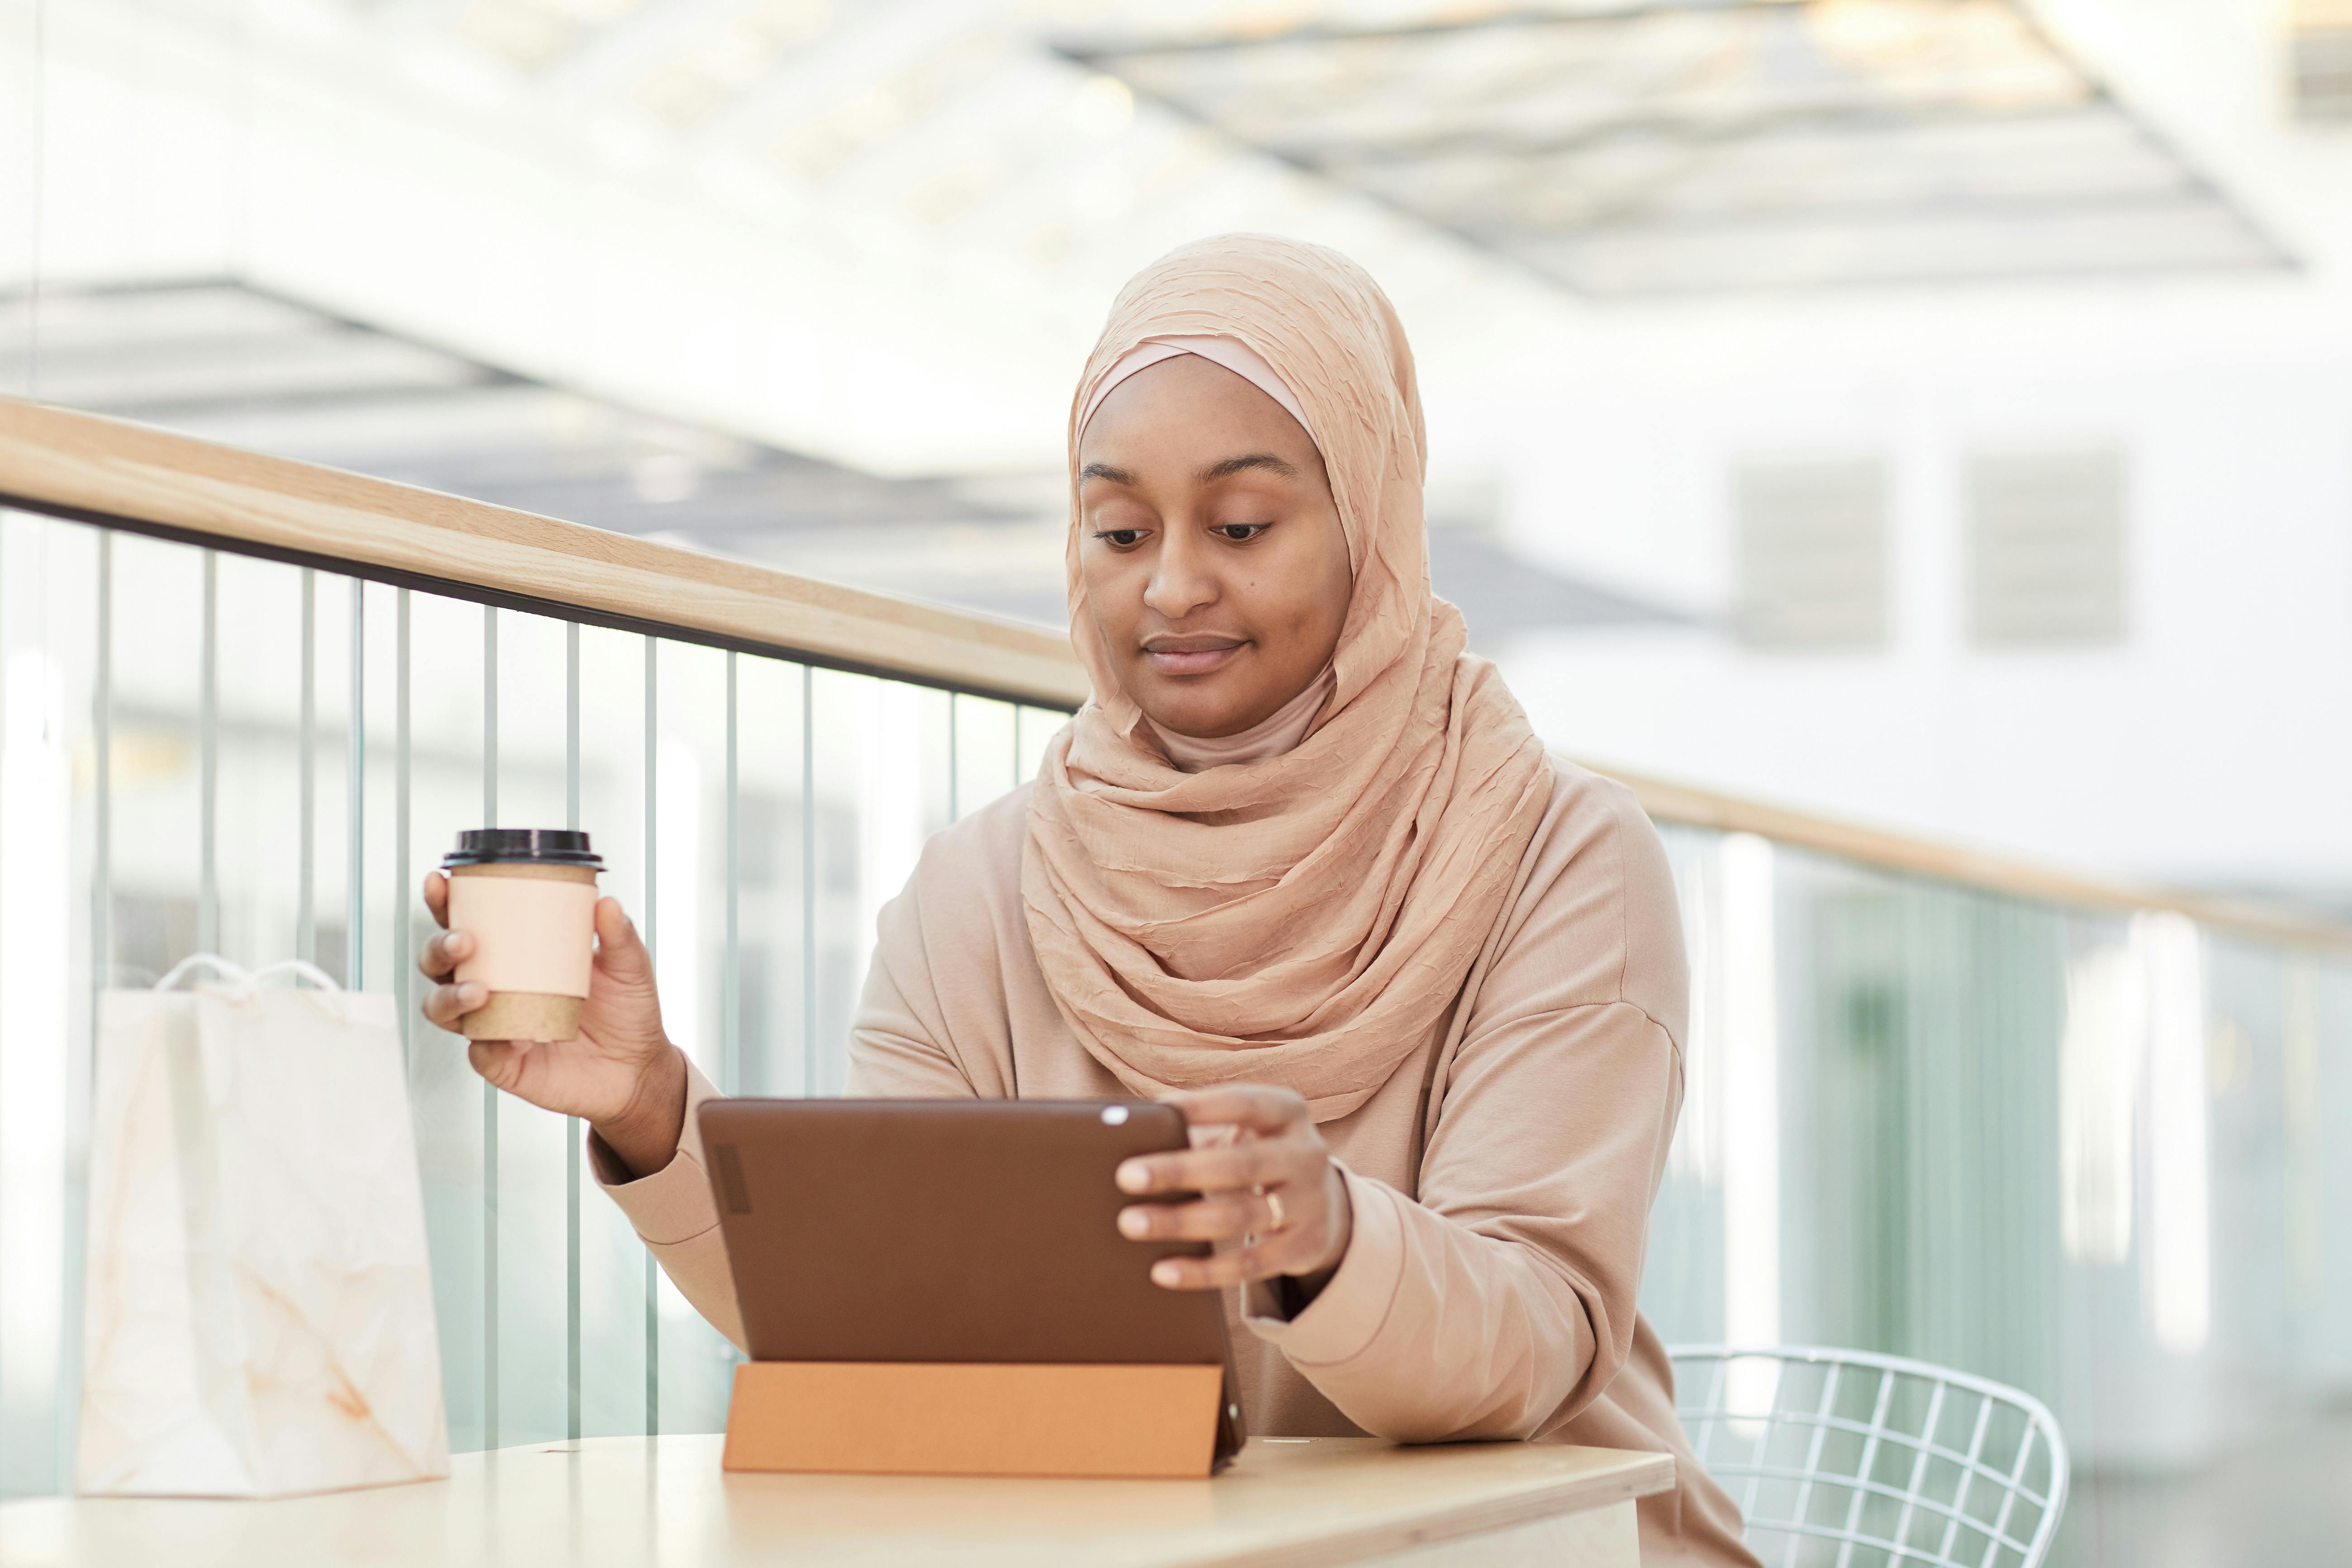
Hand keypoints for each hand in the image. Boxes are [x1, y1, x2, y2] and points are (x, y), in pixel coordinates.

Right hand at [418, 871, 685, 1177]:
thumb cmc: (626, 1010)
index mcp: (513, 955)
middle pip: (440, 965)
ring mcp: (492, 1026)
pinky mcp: (502, 1064)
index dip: (444, 904)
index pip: (467, 922)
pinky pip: (480, 1054)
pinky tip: (512, 1038)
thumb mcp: (628, 966)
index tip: (441, 883)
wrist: (638, 1067)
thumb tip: (606, 903)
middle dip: (439, 948)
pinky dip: (489, 1044)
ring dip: (450, 997)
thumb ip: (618, 936)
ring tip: (480, 991)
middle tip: (465, 941)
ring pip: (443, 1009)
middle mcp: (492, 988)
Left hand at [1113, 1085, 1352, 1291]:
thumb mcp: (1245, 1132)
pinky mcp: (1305, 1248)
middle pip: (1241, 1164)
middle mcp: (1306, 1155)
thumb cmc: (1258, 1156)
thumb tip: (1133, 1129)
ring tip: (1131, 1224)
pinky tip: (1162, 1271)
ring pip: (1241, 1217)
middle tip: (1125, 1176)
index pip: (1246, 1103)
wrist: (1322, 1205)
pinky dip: (1203, 1271)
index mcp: (1288, 1112)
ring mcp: (1310, 1204)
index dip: (1204, 1106)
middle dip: (1179, 1170)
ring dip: (1181, 1222)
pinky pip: (1250, 1265)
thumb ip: (1201, 1128)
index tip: (1157, 1109)